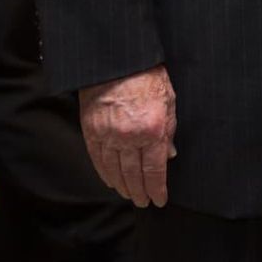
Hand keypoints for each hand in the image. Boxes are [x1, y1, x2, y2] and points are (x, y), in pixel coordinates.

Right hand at [79, 65, 176, 207]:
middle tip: (143, 202)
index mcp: (152, 129)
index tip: (159, 200)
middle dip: (140, 191)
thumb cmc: (148, 76)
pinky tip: (111, 181)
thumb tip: (169, 155)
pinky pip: (98, 159)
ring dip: (123, 186)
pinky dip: (104, 173)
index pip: (155, 170)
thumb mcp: (169, 101)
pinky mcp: (91, 130)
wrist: (118, 60)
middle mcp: (129, 136)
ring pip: (115, 170)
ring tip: (129, 195)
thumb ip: (169, 131)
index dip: (157, 189)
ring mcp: (108, 134)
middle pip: (134, 174)